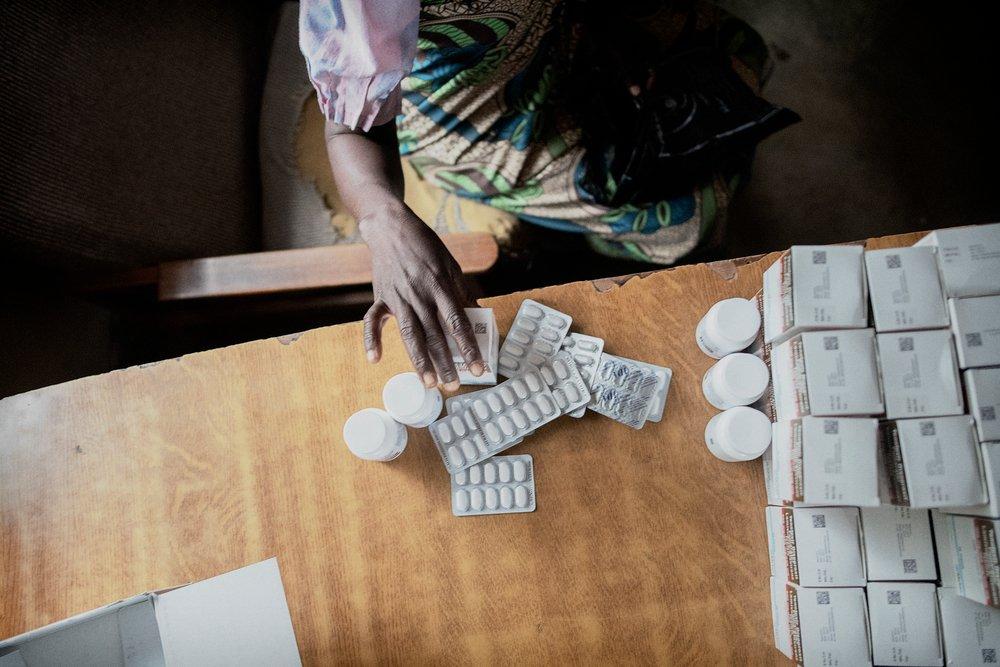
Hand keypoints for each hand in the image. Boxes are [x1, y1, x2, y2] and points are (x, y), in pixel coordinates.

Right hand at [360, 201, 484, 390]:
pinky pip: (373, 321)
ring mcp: (398, 297)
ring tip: (429, 382)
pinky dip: (371, 339)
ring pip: (410, 334)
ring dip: (419, 360)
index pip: (458, 323)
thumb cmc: (425, 246)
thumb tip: (478, 315)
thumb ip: (462, 291)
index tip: (479, 367)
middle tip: (454, 385)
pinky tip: (374, 359)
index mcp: (440, 286)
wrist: (391, 227)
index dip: (469, 347)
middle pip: (435, 334)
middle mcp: (419, 294)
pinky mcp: (381, 296)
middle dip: (446, 362)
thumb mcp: (450, 265)